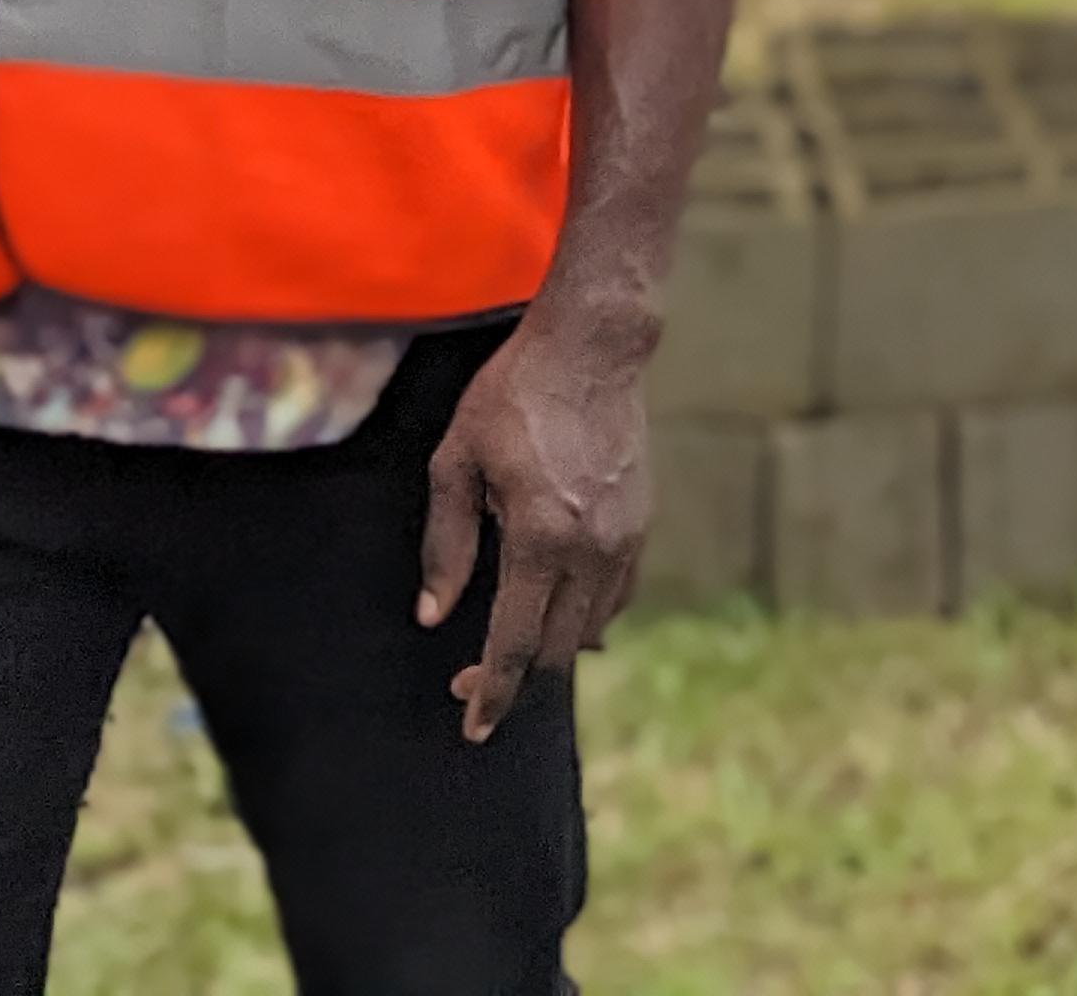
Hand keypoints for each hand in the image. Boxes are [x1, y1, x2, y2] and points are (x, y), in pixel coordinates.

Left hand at [417, 303, 656, 741]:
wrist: (595, 348)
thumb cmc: (514, 396)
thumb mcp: (456, 462)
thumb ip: (446, 545)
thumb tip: (434, 615)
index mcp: (540, 537)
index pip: (514, 643)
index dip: (491, 693)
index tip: (473, 730)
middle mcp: (591, 548)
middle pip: (558, 649)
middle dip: (516, 677)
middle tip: (471, 682)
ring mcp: (626, 537)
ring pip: (593, 627)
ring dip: (552, 647)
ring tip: (513, 640)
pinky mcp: (642, 522)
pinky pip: (618, 594)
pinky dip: (588, 615)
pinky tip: (559, 607)